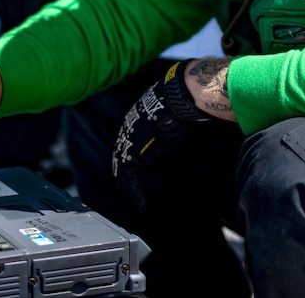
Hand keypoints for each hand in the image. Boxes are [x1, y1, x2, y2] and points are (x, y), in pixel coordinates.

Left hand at [112, 60, 211, 212]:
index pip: (128, 148)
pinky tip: (143, 207)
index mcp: (136, 121)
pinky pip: (130, 178)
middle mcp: (128, 130)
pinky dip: (136, 193)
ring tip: (136, 208)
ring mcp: (128, 140)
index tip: (134, 180)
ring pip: (122, 173)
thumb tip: (174, 147)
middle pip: (121, 161)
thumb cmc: (183, 105)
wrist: (181, 96)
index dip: (131, 166)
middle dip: (124, 182)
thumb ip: (167, 136)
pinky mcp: (133, 151)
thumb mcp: (172, 122)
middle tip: (129, 199)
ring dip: (128, 192)